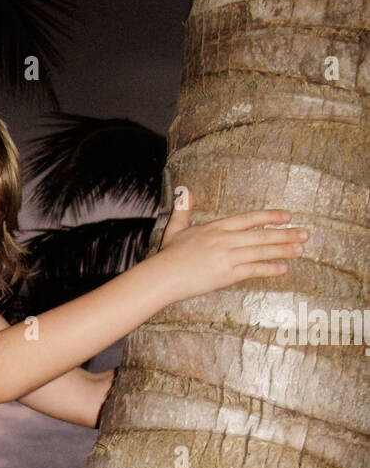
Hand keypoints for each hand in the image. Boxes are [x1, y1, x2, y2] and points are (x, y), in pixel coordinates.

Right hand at [149, 192, 308, 299]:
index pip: (249, 218)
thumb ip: (184, 210)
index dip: (270, 216)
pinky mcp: (226, 275)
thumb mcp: (176, 229)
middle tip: (305, 233)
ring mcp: (226, 257)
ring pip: (261, 251)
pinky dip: (269, 269)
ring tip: (301, 249)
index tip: (287, 216)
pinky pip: (253, 270)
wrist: (162, 277)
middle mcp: (225, 240)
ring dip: (283, 250)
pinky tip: (283, 268)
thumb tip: (185, 191)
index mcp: (216, 227)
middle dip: (285, 234)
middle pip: (261, 234)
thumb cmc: (168, 255)